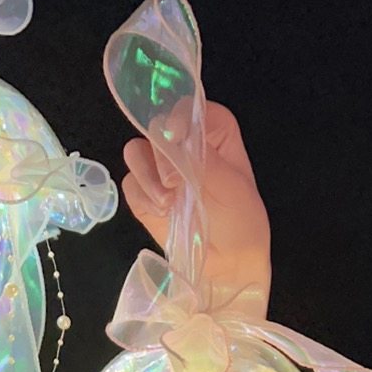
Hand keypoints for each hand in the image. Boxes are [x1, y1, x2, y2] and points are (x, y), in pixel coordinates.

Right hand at [121, 102, 270, 315]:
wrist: (229, 264)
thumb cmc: (240, 221)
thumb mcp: (230, 185)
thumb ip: (199, 157)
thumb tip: (166, 134)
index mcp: (213, 133)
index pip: (189, 107)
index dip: (179, 117)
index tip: (176, 136)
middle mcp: (183, 145)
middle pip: (153, 127)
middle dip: (161, 155)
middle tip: (175, 182)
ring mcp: (160, 169)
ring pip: (135, 153)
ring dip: (148, 177)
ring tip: (168, 203)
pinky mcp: (145, 194)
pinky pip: (130, 183)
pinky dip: (142, 197)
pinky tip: (162, 213)